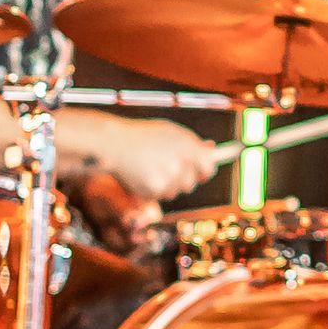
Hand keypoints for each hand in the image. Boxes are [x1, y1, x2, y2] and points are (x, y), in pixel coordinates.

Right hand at [97, 116, 220, 207]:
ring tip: (151, 168)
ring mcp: (167, 179)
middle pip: (191, 183)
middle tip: (169, 168)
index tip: (201, 171)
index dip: (205, 171)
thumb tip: (212, 150)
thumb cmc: (144, 136)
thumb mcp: (171, 133)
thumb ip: (192, 143)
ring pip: (175, 191)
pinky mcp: (154, 191)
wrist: (115, 144)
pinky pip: (160, 196)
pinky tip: (143, 175)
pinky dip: (154, 189)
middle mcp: (181, 164)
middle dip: (183, 178)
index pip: (208, 167)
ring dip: (168, 184)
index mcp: (188, 146)